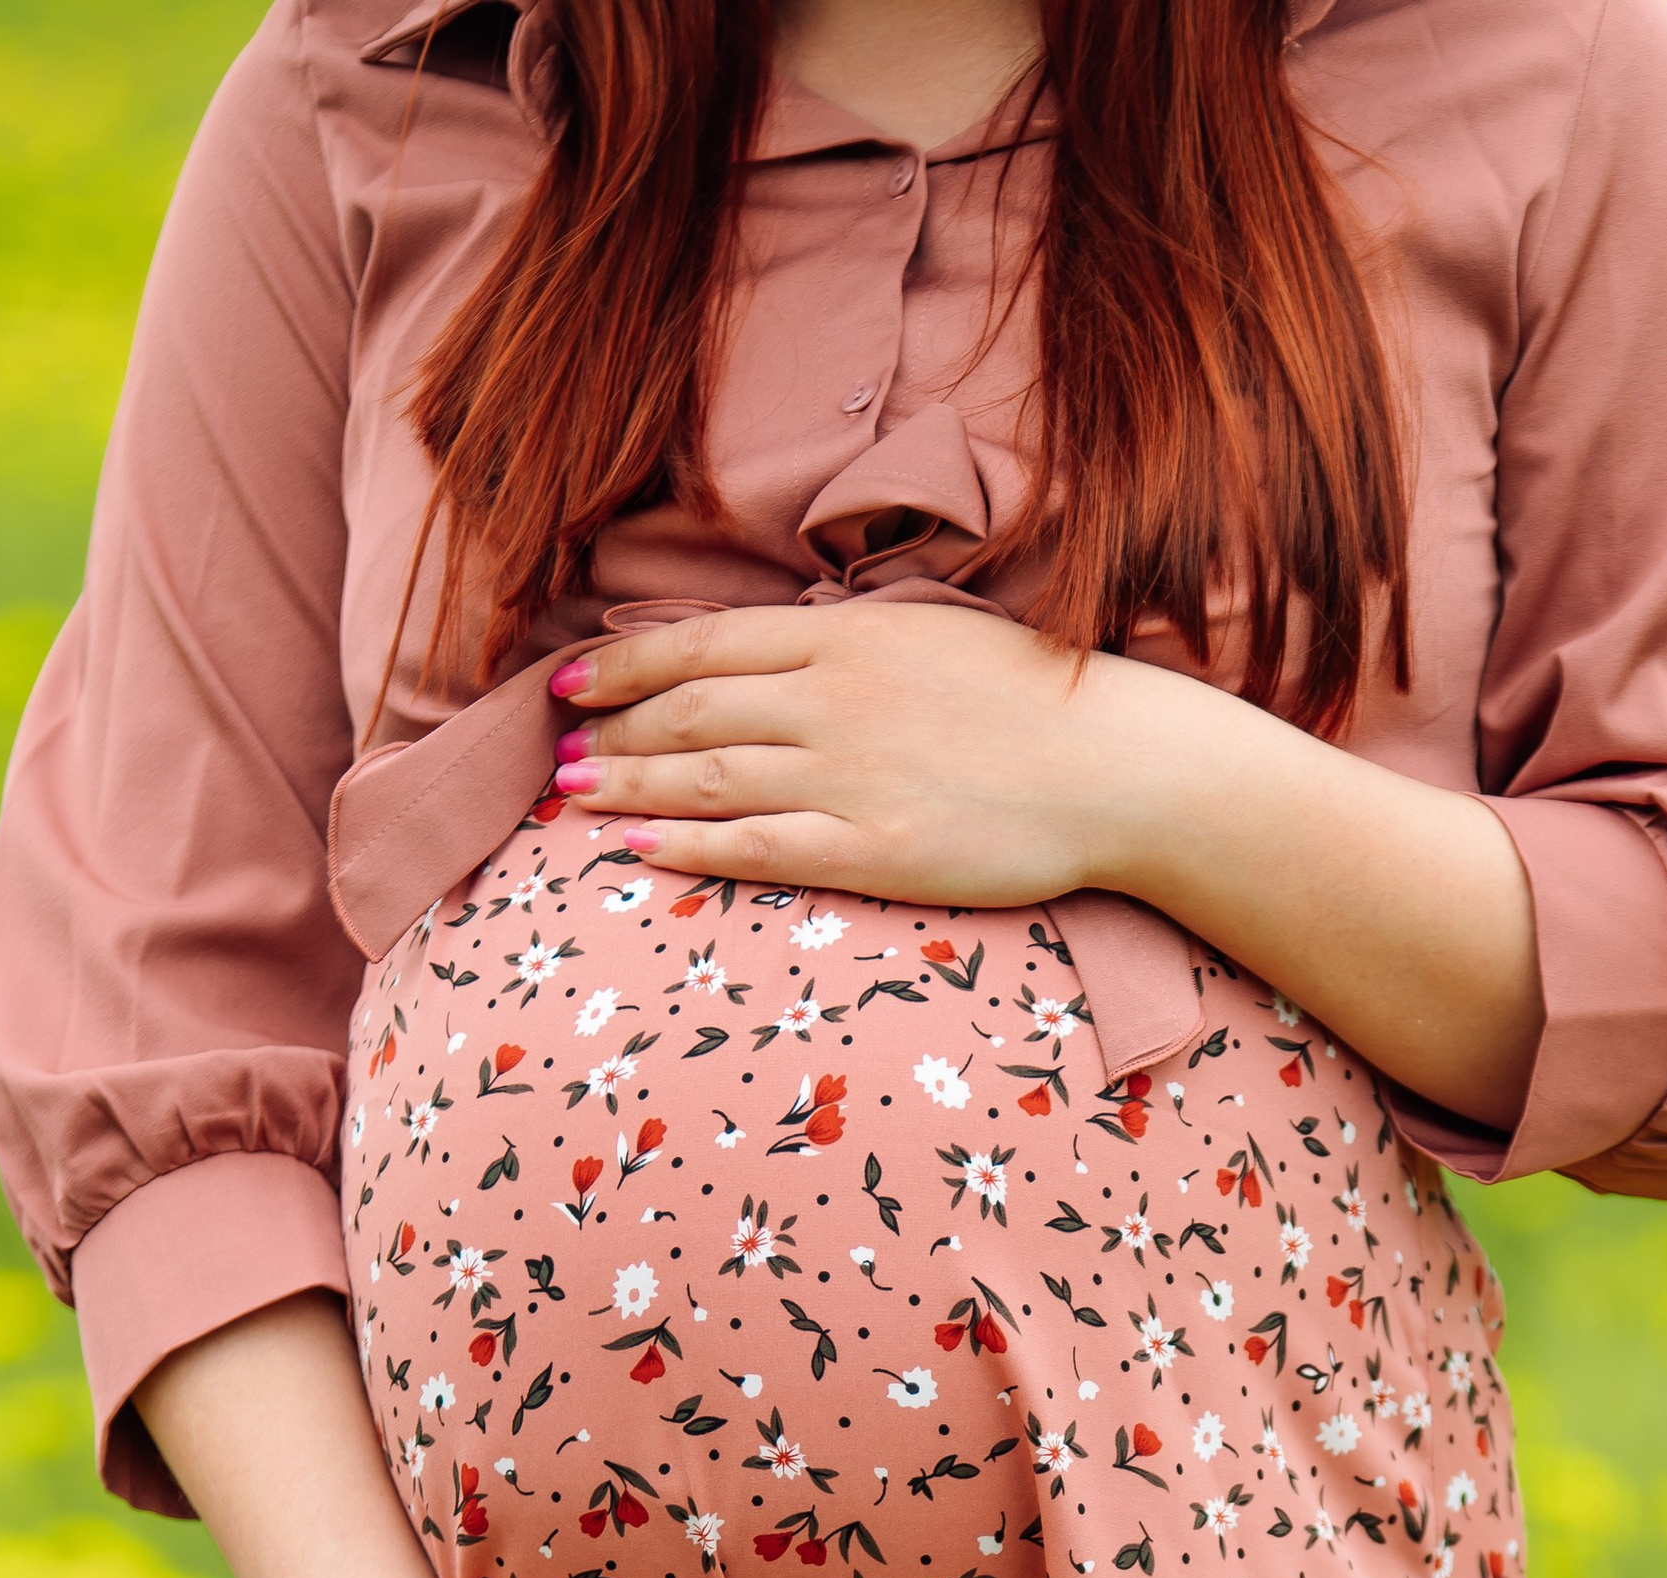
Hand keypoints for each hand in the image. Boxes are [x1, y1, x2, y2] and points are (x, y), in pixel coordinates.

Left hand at [547, 602, 1195, 906]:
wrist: (1116, 764)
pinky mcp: (873, 850)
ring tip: (571, 797)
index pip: (703, 645)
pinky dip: (688, 844)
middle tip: (550, 751)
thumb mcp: (930, 640)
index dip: (624, 664)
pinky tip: (637, 846)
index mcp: (845, 639)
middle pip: (690, 714)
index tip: (568, 681)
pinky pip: (758, 845)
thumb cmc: (1032, 702)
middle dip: (611, 732)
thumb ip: (847, 651)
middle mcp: (831, 701)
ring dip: (629, 786)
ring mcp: (848, 777)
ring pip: (707, 777)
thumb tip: (775, 663)